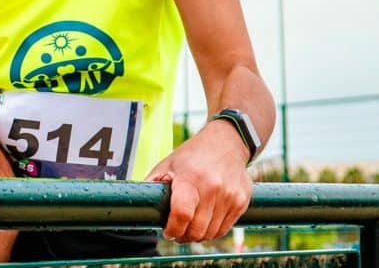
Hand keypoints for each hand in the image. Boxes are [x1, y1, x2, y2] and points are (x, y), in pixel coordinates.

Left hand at [145, 120, 252, 241]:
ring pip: (211, 233)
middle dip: (183, 236)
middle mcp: (213, 187)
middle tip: (177, 233)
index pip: (182, 214)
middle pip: (197, 229)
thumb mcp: (168, 164)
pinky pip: (224, 229)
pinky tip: (204, 223)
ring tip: (189, 228)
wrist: (227, 142)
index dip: (172, 229)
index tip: (167, 232)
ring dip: (198, 236)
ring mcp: (230, 195)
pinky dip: (213, 231)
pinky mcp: (242, 201)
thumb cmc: (192, 154)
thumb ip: (153, 184)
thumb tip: (136, 202)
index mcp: (191, 177)